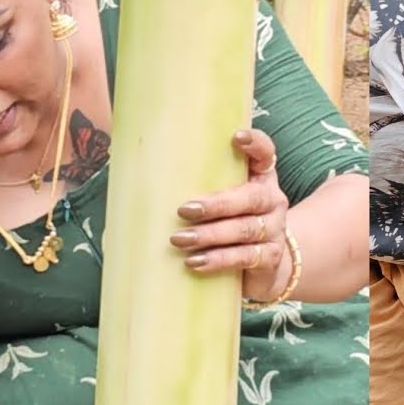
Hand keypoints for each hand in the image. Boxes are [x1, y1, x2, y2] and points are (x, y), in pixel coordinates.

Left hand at [170, 128, 290, 301]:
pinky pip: (245, 257)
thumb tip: (129, 179)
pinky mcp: (270, 258)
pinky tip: (195, 262)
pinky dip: (219, 259)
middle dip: (218, 203)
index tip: (236, 137)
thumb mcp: (220, 200)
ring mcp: (274, 230)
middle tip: (184, 209)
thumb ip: (192, 185)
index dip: (255, 144)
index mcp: (260, 177)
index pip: (265, 153)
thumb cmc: (229, 224)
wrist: (263, 268)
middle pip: (251, 197)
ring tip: (179, 240)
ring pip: (244, 229)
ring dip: (210, 234)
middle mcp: (272, 200)